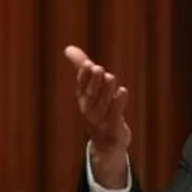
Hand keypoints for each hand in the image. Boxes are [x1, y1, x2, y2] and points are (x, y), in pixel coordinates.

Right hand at [64, 46, 130, 186]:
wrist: (107, 143)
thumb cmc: (99, 110)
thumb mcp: (90, 88)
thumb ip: (81, 67)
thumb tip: (68, 48)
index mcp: (84, 100)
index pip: (81, 87)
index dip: (84, 77)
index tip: (88, 64)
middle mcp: (90, 110)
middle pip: (91, 96)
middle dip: (94, 82)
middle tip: (98, 68)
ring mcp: (102, 121)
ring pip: (103, 105)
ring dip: (106, 91)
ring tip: (110, 77)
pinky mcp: (114, 128)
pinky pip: (115, 116)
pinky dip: (118, 104)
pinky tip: (122, 91)